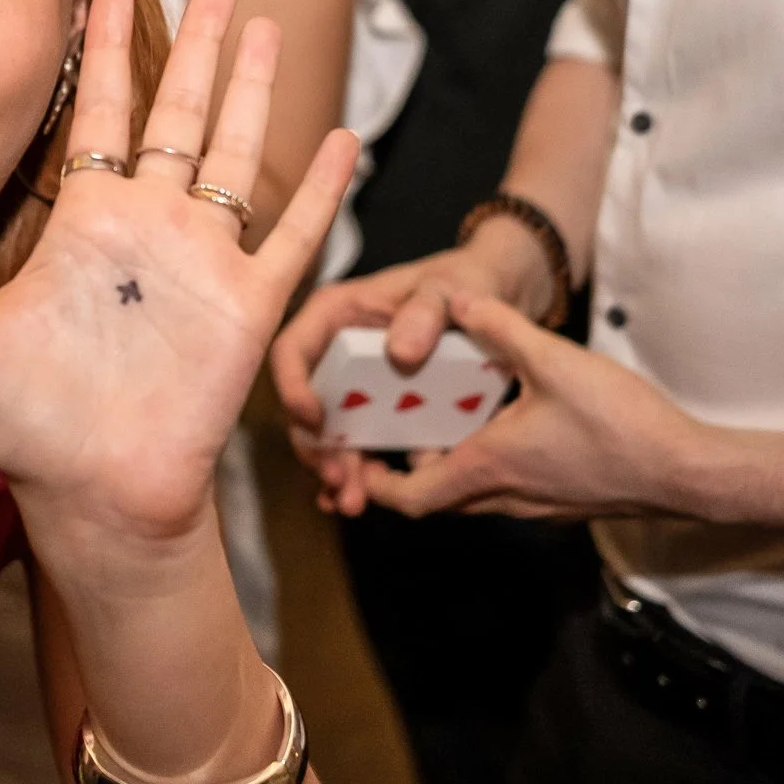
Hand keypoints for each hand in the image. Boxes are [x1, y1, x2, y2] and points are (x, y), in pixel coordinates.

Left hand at [0, 0, 359, 583]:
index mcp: (85, 222)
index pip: (98, 113)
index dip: (106, 51)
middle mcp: (150, 227)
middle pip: (182, 114)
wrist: (90, 493)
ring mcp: (203, 261)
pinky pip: (291, 236)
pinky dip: (321, 189)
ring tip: (268, 27)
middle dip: (200, 47)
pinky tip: (342, 138)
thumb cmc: (23, 423)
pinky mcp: (247, 305)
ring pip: (238, 154)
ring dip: (255, 91)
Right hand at [272, 229, 551, 515]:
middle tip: (339, 480)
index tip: (316, 421)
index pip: (291, 351)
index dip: (293, 388)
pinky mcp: (375, 407)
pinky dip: (357, 471)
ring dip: (336, 469)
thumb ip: (425, 312)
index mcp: (333, 315)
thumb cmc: (462, 281)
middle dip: (317, 448)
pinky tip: (359, 499)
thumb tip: (399, 353)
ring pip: (328, 432)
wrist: (493, 296)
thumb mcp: (446, 289)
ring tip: (352, 502)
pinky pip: (357, 442)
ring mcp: (352, 383)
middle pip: (306, 403)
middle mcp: (333, 351)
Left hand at [347, 294, 708, 520]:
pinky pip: (505, 489)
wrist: (689, 471)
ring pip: (470, 493)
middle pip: (434, 497)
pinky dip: (485, 465)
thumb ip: (499, 327)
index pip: (409, 497)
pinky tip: (497, 424)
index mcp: (487, 468)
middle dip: (404, 469)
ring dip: (448, 463)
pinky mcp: (561, 501)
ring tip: (438, 419)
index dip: (374, 483)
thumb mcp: (553, 360)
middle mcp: (504, 497)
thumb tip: (459, 300)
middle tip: (387, 431)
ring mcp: (535, 505)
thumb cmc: (622, 424)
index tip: (354, 458)